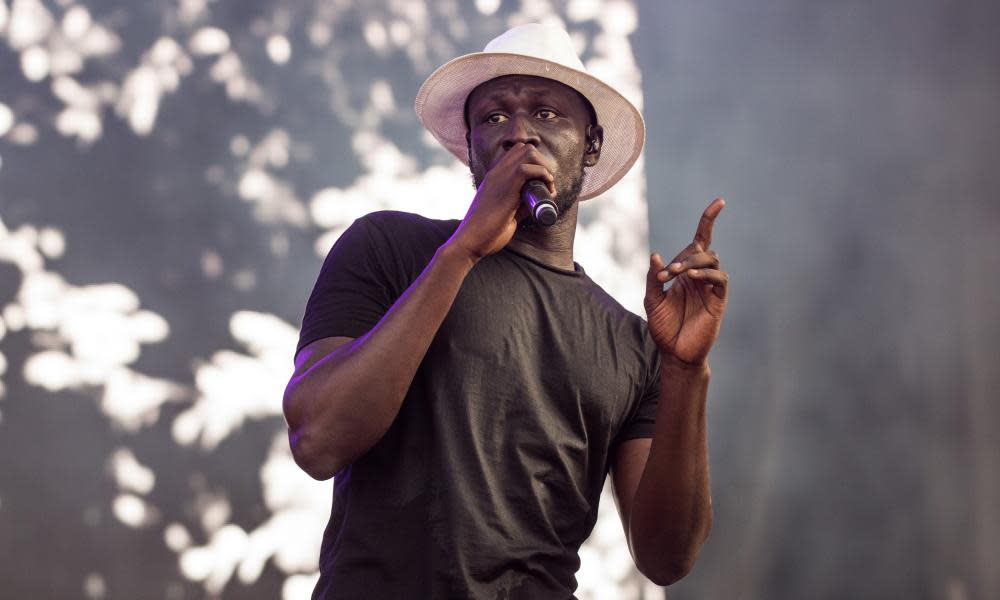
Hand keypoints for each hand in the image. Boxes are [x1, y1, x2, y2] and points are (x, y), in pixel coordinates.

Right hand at [446, 143, 555, 261]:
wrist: (470, 241)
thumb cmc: (486, 232)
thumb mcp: (506, 214)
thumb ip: (520, 206)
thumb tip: (538, 203)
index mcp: (494, 177)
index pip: (516, 152)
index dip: (535, 162)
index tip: (543, 180)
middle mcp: (497, 173)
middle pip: (525, 148)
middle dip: (543, 162)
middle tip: (548, 183)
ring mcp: (500, 178)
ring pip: (528, 153)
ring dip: (544, 166)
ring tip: (549, 185)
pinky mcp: (506, 188)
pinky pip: (527, 169)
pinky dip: (543, 174)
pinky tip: (547, 187)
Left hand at [645, 198, 728, 366]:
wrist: (674, 353)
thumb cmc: (664, 327)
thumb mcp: (652, 299)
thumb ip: (653, 277)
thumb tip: (656, 254)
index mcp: (686, 272)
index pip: (701, 240)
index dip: (709, 220)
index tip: (720, 202)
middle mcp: (700, 276)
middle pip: (703, 250)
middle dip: (684, 256)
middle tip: (665, 274)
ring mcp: (710, 287)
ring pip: (711, 260)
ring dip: (692, 263)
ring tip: (674, 275)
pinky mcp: (718, 300)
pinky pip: (719, 278)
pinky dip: (706, 273)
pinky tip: (691, 278)